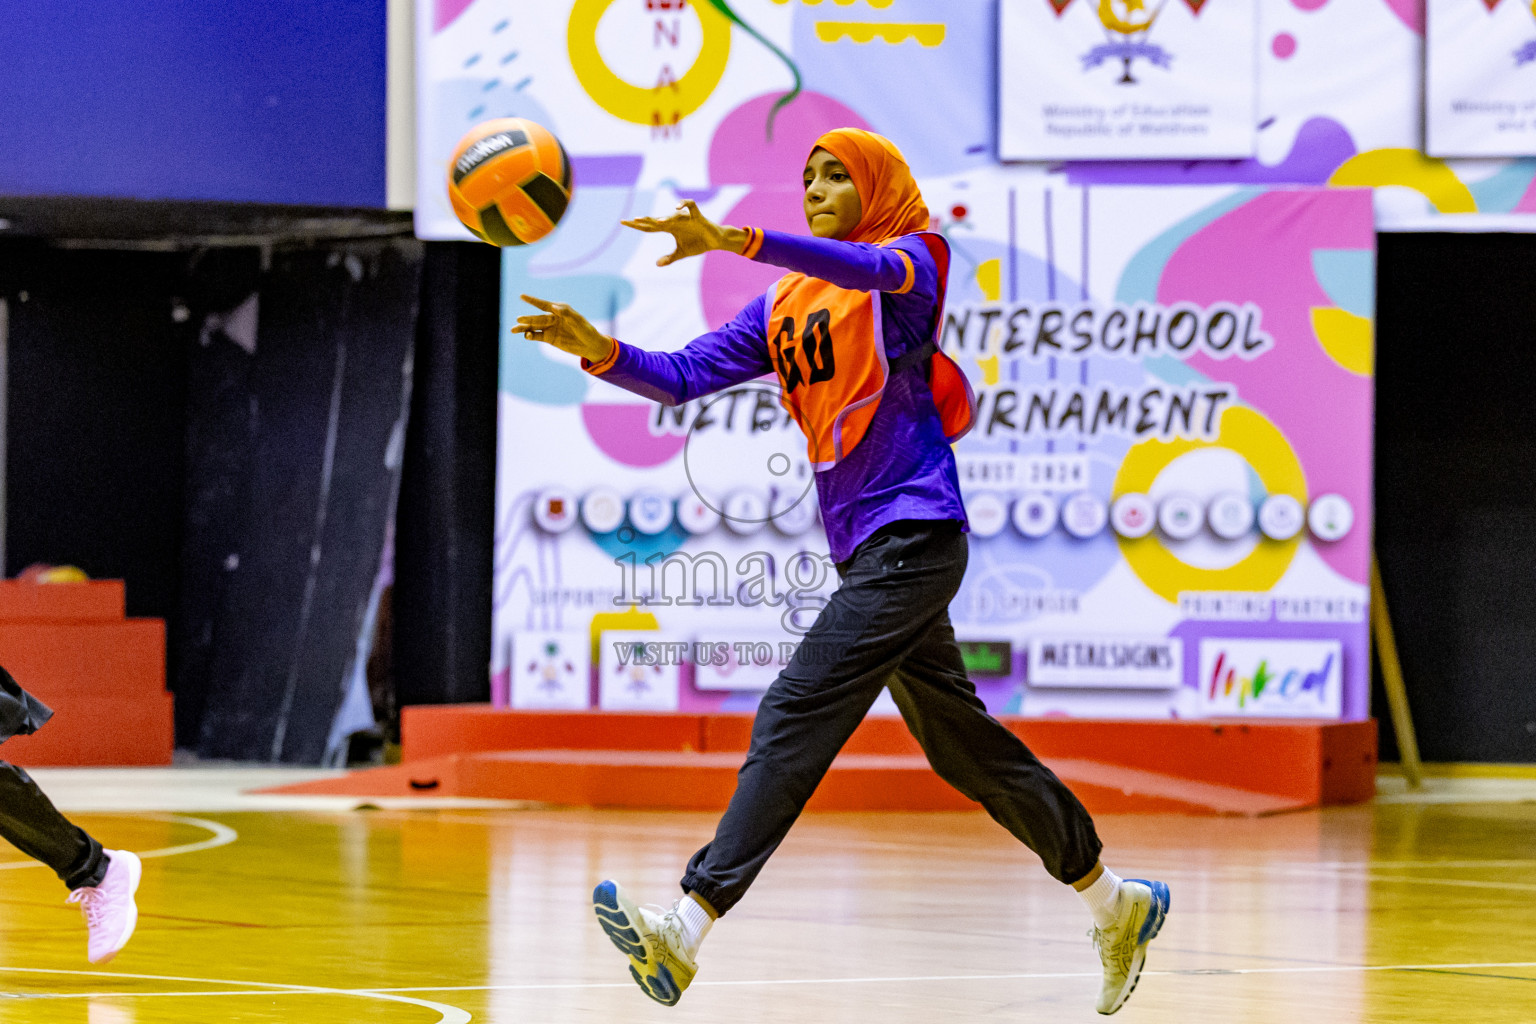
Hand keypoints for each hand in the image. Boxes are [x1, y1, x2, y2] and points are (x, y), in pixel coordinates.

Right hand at [512, 295, 614, 363]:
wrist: (590, 345)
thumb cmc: (586, 330)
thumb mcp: (578, 321)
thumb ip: (566, 313)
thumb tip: (554, 307)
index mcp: (559, 310)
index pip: (544, 305)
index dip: (532, 301)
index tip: (521, 296)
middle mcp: (553, 318)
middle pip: (537, 318)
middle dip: (527, 318)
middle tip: (518, 319)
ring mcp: (550, 328)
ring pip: (534, 327)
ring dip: (524, 328)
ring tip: (513, 330)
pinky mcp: (550, 339)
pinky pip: (537, 336)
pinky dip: (530, 336)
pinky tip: (526, 336)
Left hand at [622, 200, 746, 266]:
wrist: (715, 240)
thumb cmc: (698, 243)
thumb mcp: (682, 253)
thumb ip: (670, 258)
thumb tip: (657, 264)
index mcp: (669, 228)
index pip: (649, 227)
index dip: (637, 225)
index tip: (624, 222)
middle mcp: (675, 222)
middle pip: (656, 220)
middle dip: (644, 220)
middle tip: (630, 220)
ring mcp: (685, 218)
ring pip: (673, 216)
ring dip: (665, 218)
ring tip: (656, 222)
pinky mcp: (697, 216)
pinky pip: (690, 206)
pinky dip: (684, 205)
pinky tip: (676, 208)